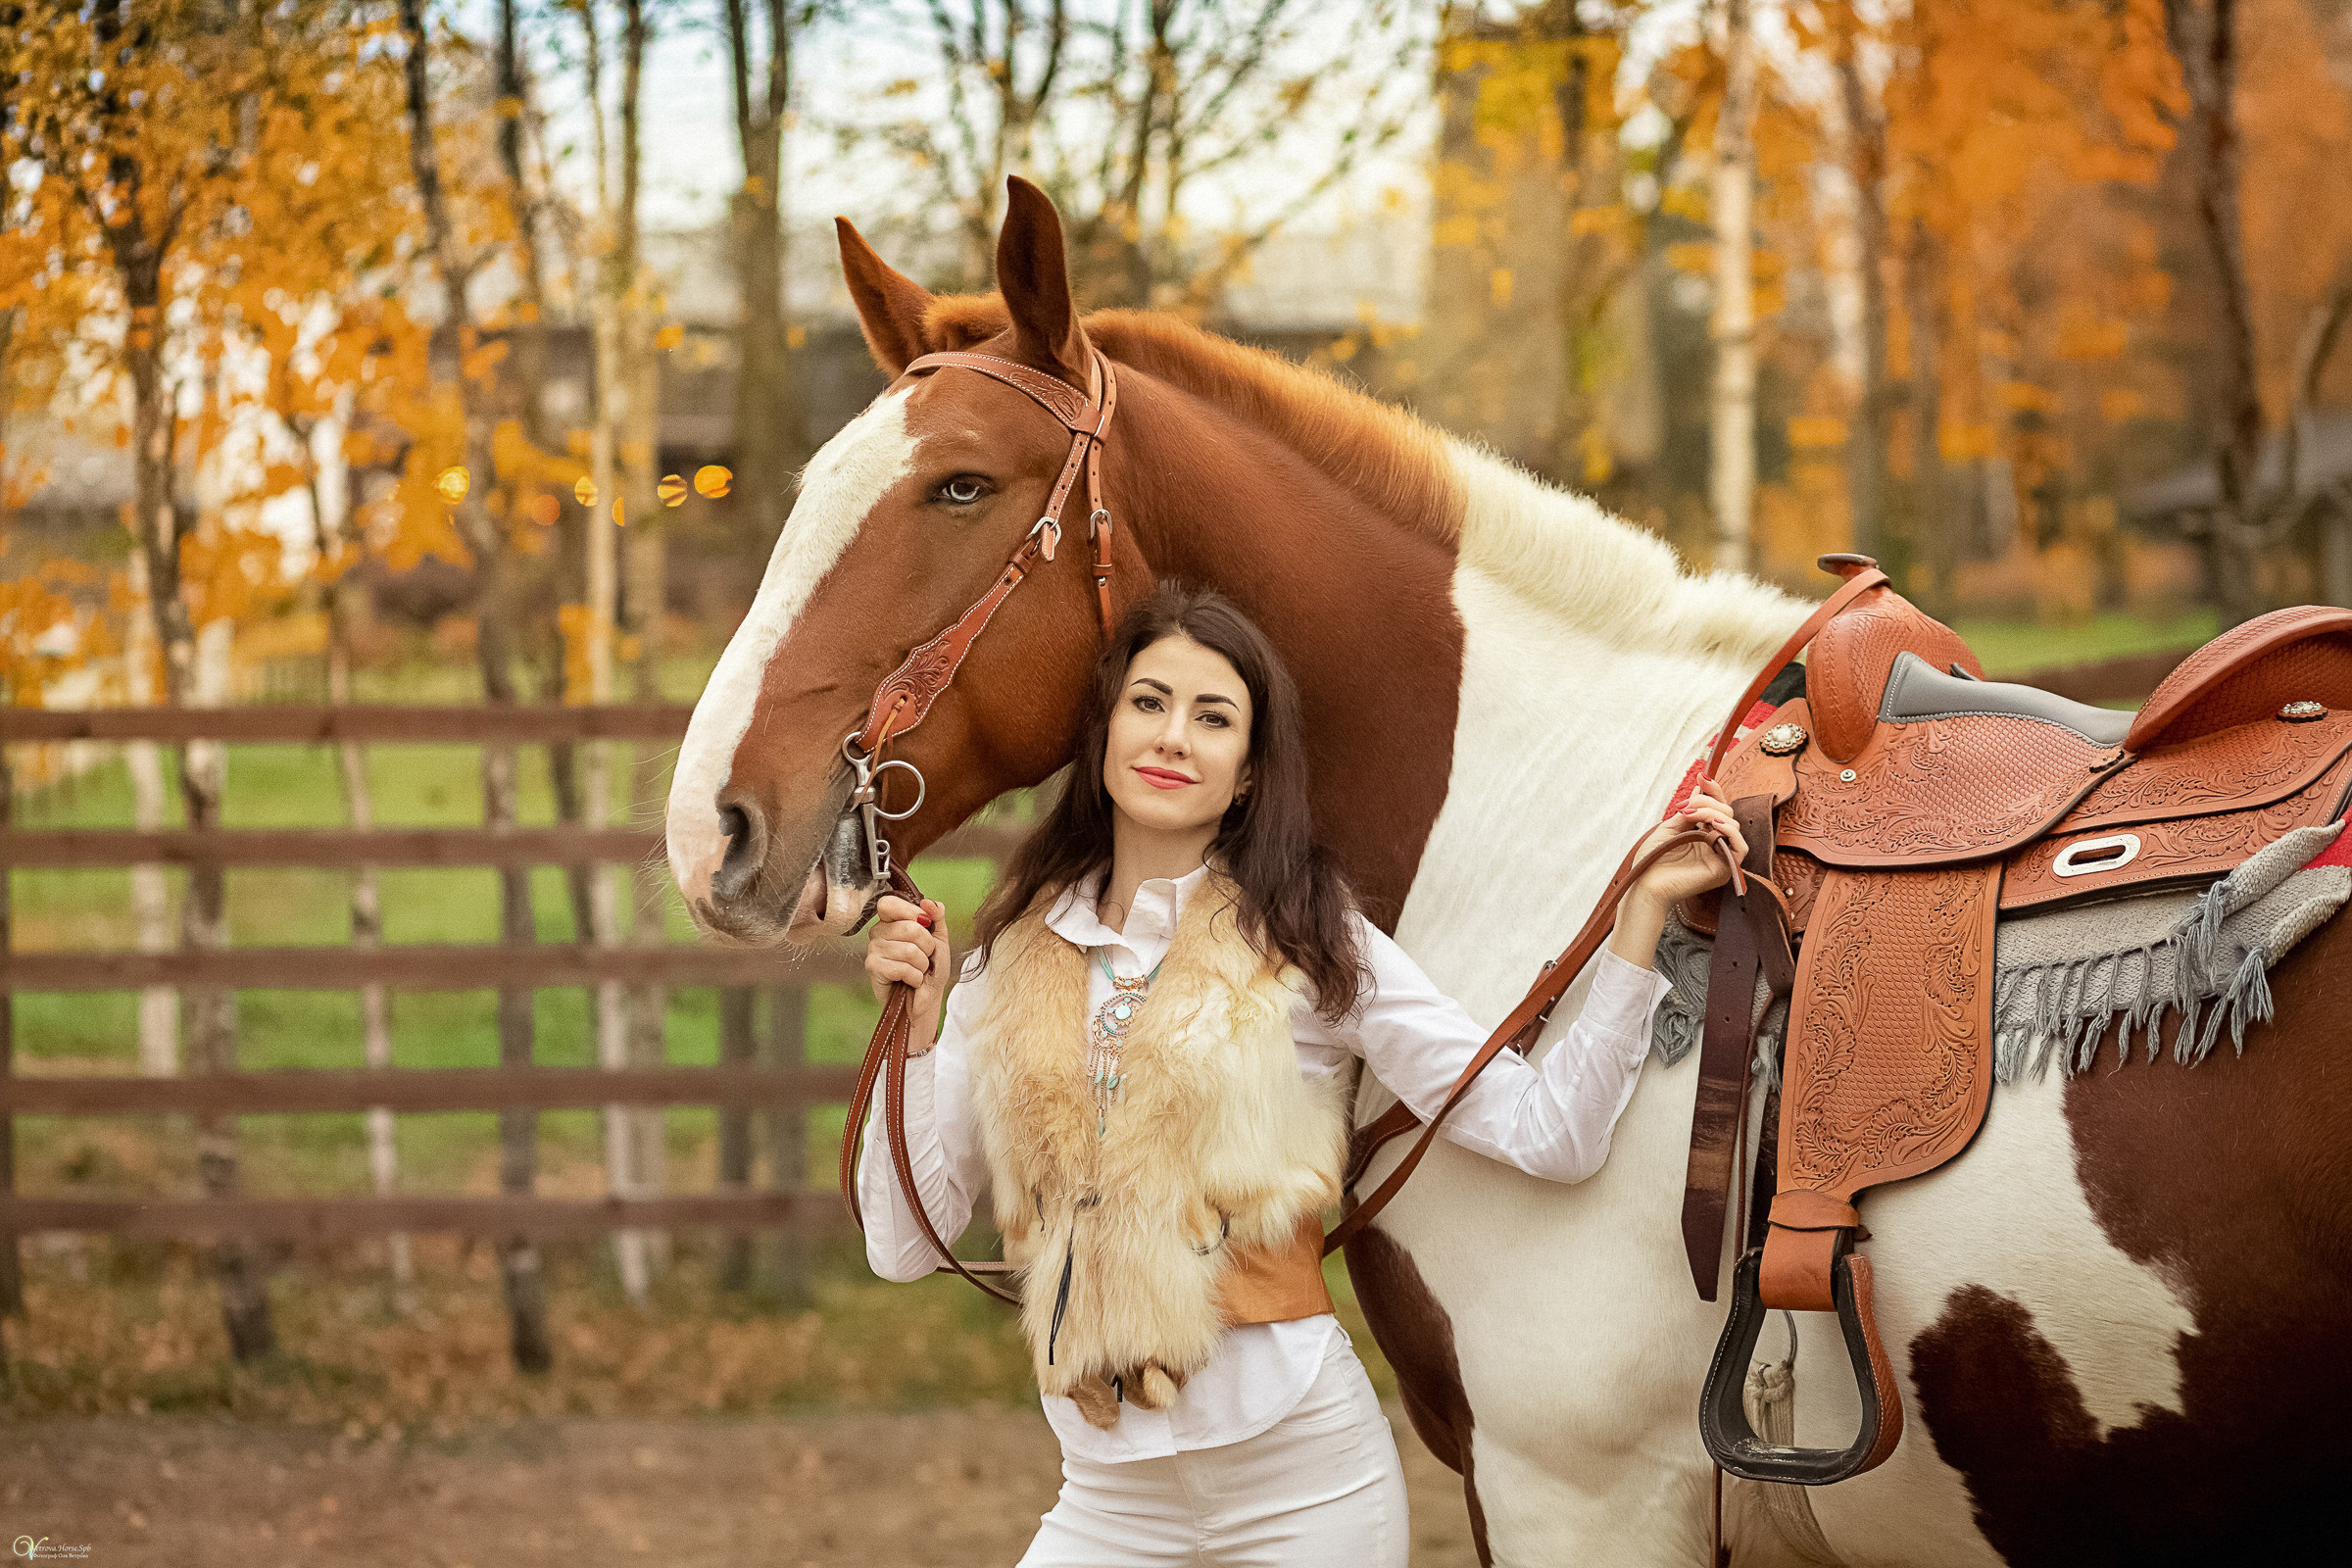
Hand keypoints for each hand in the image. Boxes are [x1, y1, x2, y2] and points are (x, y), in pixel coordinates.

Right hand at [865, 894, 949, 1052]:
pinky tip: (910, 980)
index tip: (926, 925)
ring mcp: (874, 949)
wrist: (927, 997)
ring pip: (909, 950)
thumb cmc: (931, 967)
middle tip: (924, 956)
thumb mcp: (940, 938)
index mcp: (892, 920)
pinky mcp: (873, 968)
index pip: (890, 903)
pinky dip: (915, 977)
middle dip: (927, 946)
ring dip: (922, 965)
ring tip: (917, 970)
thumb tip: (929, 903)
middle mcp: (879, 932)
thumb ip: (937, 917)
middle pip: (909, 928)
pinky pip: (902, 968)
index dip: (912, 912)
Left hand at [1629, 777, 1748, 910]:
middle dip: (1706, 802)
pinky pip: (1741, 847)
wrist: (1645, 884)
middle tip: (1684, 807)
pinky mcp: (1726, 869)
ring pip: (1733, 825)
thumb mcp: (1669, 827)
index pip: (1717, 807)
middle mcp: (1714, 842)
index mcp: (1702, 832)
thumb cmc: (1653, 860)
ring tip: (1692, 815)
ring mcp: (1721, 856)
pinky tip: (1715, 825)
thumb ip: (1688, 810)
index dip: (1713, 790)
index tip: (1702, 775)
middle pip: (1726, 812)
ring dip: (1713, 813)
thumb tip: (1700, 787)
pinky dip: (1731, 832)